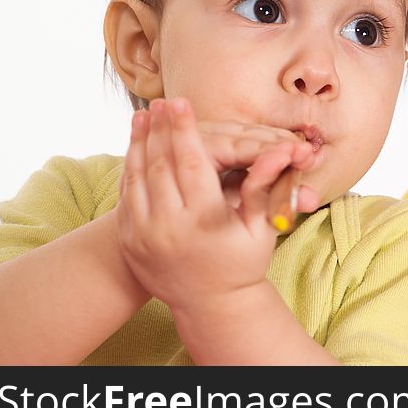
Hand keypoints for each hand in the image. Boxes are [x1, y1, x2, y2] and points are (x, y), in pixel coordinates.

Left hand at [115, 97, 318, 311]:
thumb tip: (281, 151)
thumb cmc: (242, 262)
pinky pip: (127, 195)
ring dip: (139, 142)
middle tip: (160, 101)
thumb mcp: (260, 228)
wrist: (210, 305)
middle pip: (160, 165)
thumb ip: (264, 187)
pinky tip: (136, 147)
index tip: (180, 102)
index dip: (184, 130)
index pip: (191, 164)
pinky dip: (130, 167)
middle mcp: (167, 228)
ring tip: (142, 115)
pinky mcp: (129, 241)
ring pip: (136, 177)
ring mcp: (143, 236)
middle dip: (159, 129)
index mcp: (203, 222)